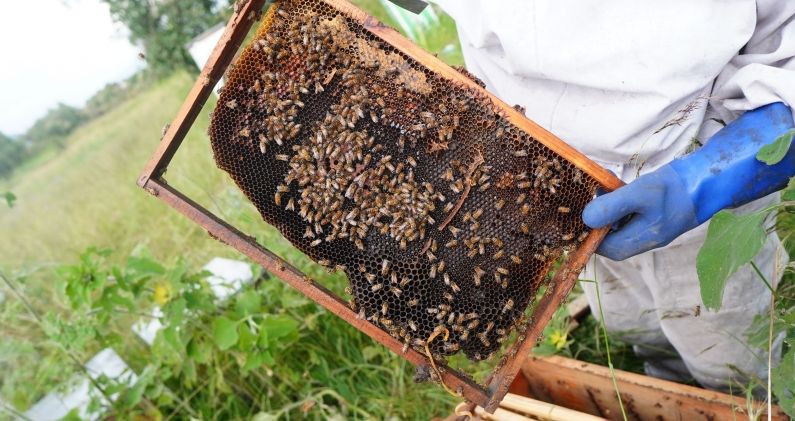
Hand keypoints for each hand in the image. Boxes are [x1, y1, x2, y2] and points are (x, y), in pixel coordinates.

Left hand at [582, 164, 697, 259]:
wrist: (711, 178)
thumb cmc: (676, 189)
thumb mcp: (640, 194)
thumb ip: (612, 207)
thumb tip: (585, 219)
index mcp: (643, 239)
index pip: (608, 248)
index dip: (591, 234)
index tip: (581, 214)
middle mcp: (648, 237)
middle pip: (613, 236)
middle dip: (598, 217)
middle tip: (592, 195)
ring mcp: (653, 225)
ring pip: (621, 221)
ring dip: (608, 204)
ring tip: (603, 184)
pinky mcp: (657, 212)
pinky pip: (632, 211)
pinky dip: (620, 198)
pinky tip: (614, 181)